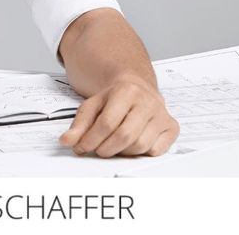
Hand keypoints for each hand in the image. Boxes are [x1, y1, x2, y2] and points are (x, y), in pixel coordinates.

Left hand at [59, 73, 178, 157]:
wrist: (138, 87)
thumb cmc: (115, 98)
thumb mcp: (93, 104)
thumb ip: (79, 124)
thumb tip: (67, 141)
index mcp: (127, 90)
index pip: (107, 123)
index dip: (92, 140)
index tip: (82, 147)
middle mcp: (147, 100)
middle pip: (125, 136)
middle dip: (106, 149)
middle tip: (98, 150)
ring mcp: (161, 113)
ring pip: (140, 146)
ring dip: (123, 152)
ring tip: (114, 145)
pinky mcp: (171, 126)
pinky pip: (157, 150)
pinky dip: (143, 153)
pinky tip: (134, 143)